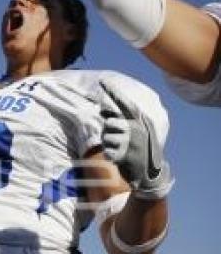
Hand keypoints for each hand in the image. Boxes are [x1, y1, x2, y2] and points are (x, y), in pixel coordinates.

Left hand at [100, 80, 172, 199]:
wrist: (151, 173)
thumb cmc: (137, 150)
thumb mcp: (133, 133)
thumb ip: (120, 121)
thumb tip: (102, 111)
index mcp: (139, 121)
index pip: (124, 103)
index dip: (113, 92)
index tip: (102, 79)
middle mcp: (136, 129)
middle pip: (109, 123)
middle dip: (109, 132)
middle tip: (119, 142)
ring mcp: (131, 142)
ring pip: (106, 137)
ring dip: (109, 145)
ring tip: (122, 150)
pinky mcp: (125, 155)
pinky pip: (107, 152)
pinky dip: (111, 156)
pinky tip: (121, 159)